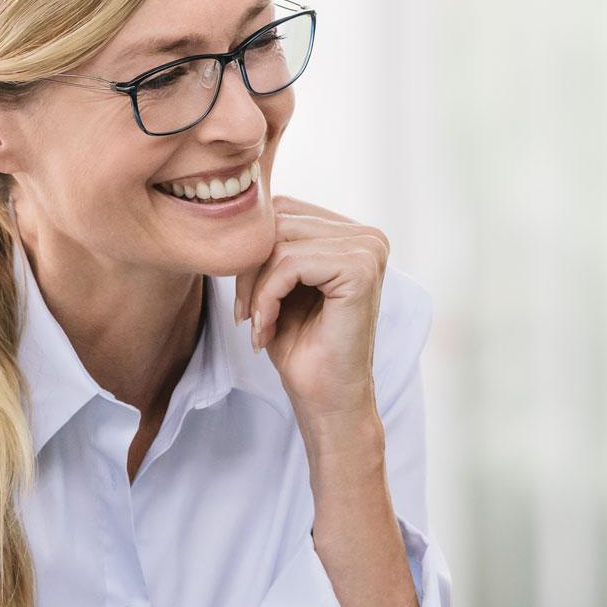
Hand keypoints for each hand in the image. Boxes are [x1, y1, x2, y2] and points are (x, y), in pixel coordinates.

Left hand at [234, 196, 390, 438]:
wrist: (326, 400)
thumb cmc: (303, 347)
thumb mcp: (279, 284)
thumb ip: (271, 244)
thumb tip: (237, 207)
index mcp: (354, 234)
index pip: (283, 211)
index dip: (252, 253)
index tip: (245, 302)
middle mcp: (368, 236)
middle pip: (279, 222)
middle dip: (248, 270)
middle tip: (245, 316)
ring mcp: (369, 250)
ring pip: (279, 242)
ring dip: (255, 287)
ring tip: (258, 324)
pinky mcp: (361, 269)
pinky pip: (289, 262)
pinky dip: (265, 297)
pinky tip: (267, 328)